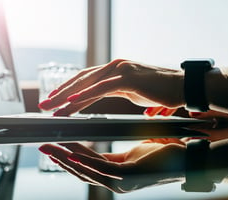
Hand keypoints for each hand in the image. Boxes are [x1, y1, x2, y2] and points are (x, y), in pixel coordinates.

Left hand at [38, 59, 183, 115]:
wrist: (182, 87)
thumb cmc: (159, 91)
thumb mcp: (132, 90)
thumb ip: (118, 90)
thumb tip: (109, 95)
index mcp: (114, 71)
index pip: (85, 79)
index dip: (68, 89)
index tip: (54, 100)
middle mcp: (114, 67)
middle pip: (81, 80)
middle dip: (60, 93)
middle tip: (44, 105)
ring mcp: (121, 70)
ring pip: (88, 84)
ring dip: (68, 97)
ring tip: (53, 108)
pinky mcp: (128, 78)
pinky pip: (102, 88)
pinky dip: (86, 95)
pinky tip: (73, 102)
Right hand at [39, 142, 185, 192]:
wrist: (187, 157)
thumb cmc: (162, 154)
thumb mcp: (132, 153)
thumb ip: (113, 155)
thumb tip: (96, 148)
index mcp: (116, 175)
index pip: (87, 167)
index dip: (70, 158)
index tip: (56, 146)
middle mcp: (116, 182)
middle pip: (82, 171)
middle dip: (61, 160)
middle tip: (44, 147)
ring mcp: (121, 182)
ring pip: (88, 170)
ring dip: (67, 160)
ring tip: (51, 148)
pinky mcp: (128, 175)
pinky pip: (102, 168)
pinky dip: (86, 160)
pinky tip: (72, 153)